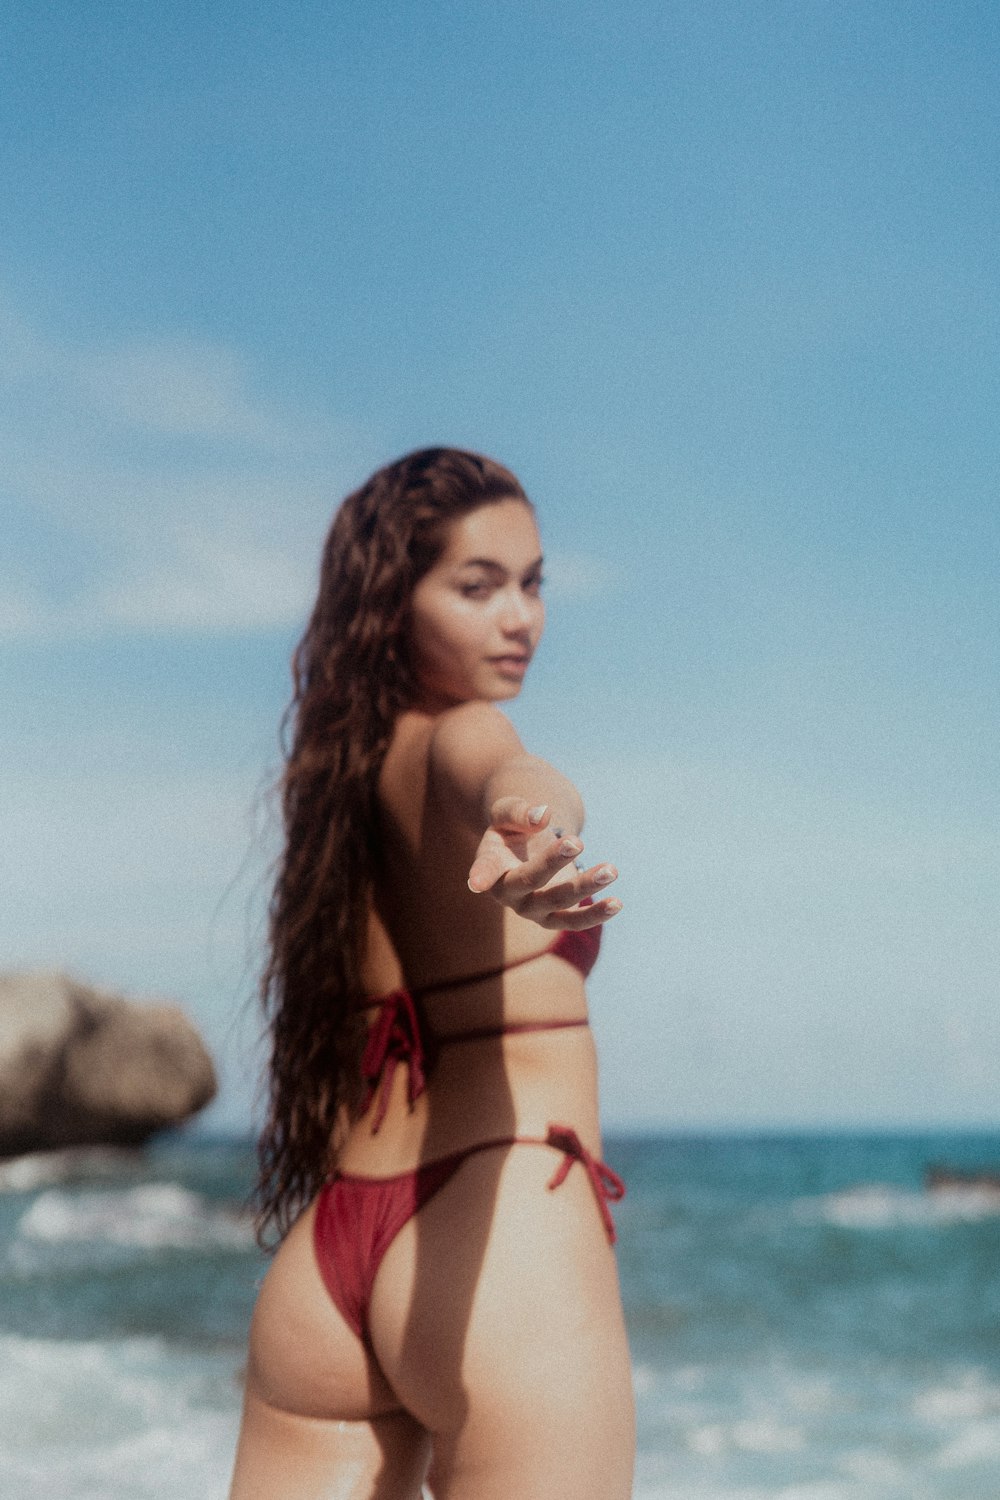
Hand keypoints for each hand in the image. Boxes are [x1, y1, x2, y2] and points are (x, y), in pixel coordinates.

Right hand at [467, 797, 621, 928]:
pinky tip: (617, 903)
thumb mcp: (508, 810)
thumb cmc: (513, 825)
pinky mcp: (554, 916)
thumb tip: (543, 816)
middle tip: (576, 841)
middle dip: (553, 863)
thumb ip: (520, 812)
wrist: (526, 844)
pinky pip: (574, 920)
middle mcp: (508, 893)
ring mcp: (532, 909)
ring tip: (611, 869)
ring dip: (585, 887)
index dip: (481, 876)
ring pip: (558, 902)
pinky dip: (595, 914)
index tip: (476, 883)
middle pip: (530, 882)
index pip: (484, 870)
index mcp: (489, 866)